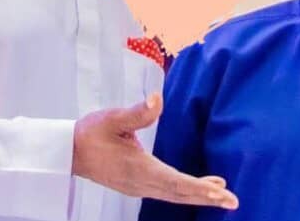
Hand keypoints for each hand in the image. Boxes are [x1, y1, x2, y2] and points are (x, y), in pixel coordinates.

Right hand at [72, 92, 237, 209]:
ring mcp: (137, 187)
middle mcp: (140, 183)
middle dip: (206, 197)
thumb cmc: (90, 133)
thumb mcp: (113, 118)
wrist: (67, 152)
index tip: (220, 193)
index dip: (199, 188)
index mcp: (138, 168)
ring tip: (221, 194)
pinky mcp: (135, 185)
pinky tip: (198, 187)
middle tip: (232, 201)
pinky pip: (166, 192)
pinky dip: (184, 192)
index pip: (175, 181)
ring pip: (173, 195)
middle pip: (179, 194)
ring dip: (197, 195)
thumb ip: (137, 112)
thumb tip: (157, 99)